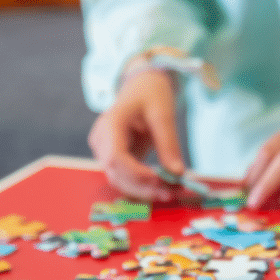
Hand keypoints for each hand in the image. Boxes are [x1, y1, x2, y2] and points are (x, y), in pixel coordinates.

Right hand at [87, 68, 186, 201]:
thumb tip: (178, 174)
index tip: (161, 181)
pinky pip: (125, 177)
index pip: (115, 157)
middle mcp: (101, 140)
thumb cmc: (150, 94)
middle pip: (116, 173)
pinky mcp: (114, 158)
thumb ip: (168, 144)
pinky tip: (163, 187)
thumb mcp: (163, 114)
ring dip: (144, 191)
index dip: (136, 174)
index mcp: (110, 123)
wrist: (141, 86)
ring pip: (119, 180)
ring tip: (171, 191)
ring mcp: (104, 151)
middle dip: (143, 187)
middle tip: (172, 192)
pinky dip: (143, 186)